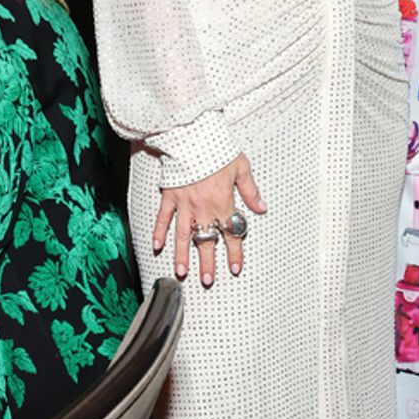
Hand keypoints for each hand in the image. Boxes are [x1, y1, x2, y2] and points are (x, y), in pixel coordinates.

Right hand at [153, 154, 265, 286]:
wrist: (192, 137)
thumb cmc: (217, 149)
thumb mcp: (241, 168)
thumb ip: (250, 190)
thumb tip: (261, 207)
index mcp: (222, 202)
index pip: (231, 233)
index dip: (234, 252)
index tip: (234, 267)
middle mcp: (203, 208)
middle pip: (206, 241)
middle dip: (207, 263)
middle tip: (207, 280)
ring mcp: (184, 204)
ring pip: (182, 235)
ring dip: (182, 255)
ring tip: (181, 273)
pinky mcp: (169, 196)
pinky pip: (163, 218)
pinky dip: (159, 233)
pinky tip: (156, 248)